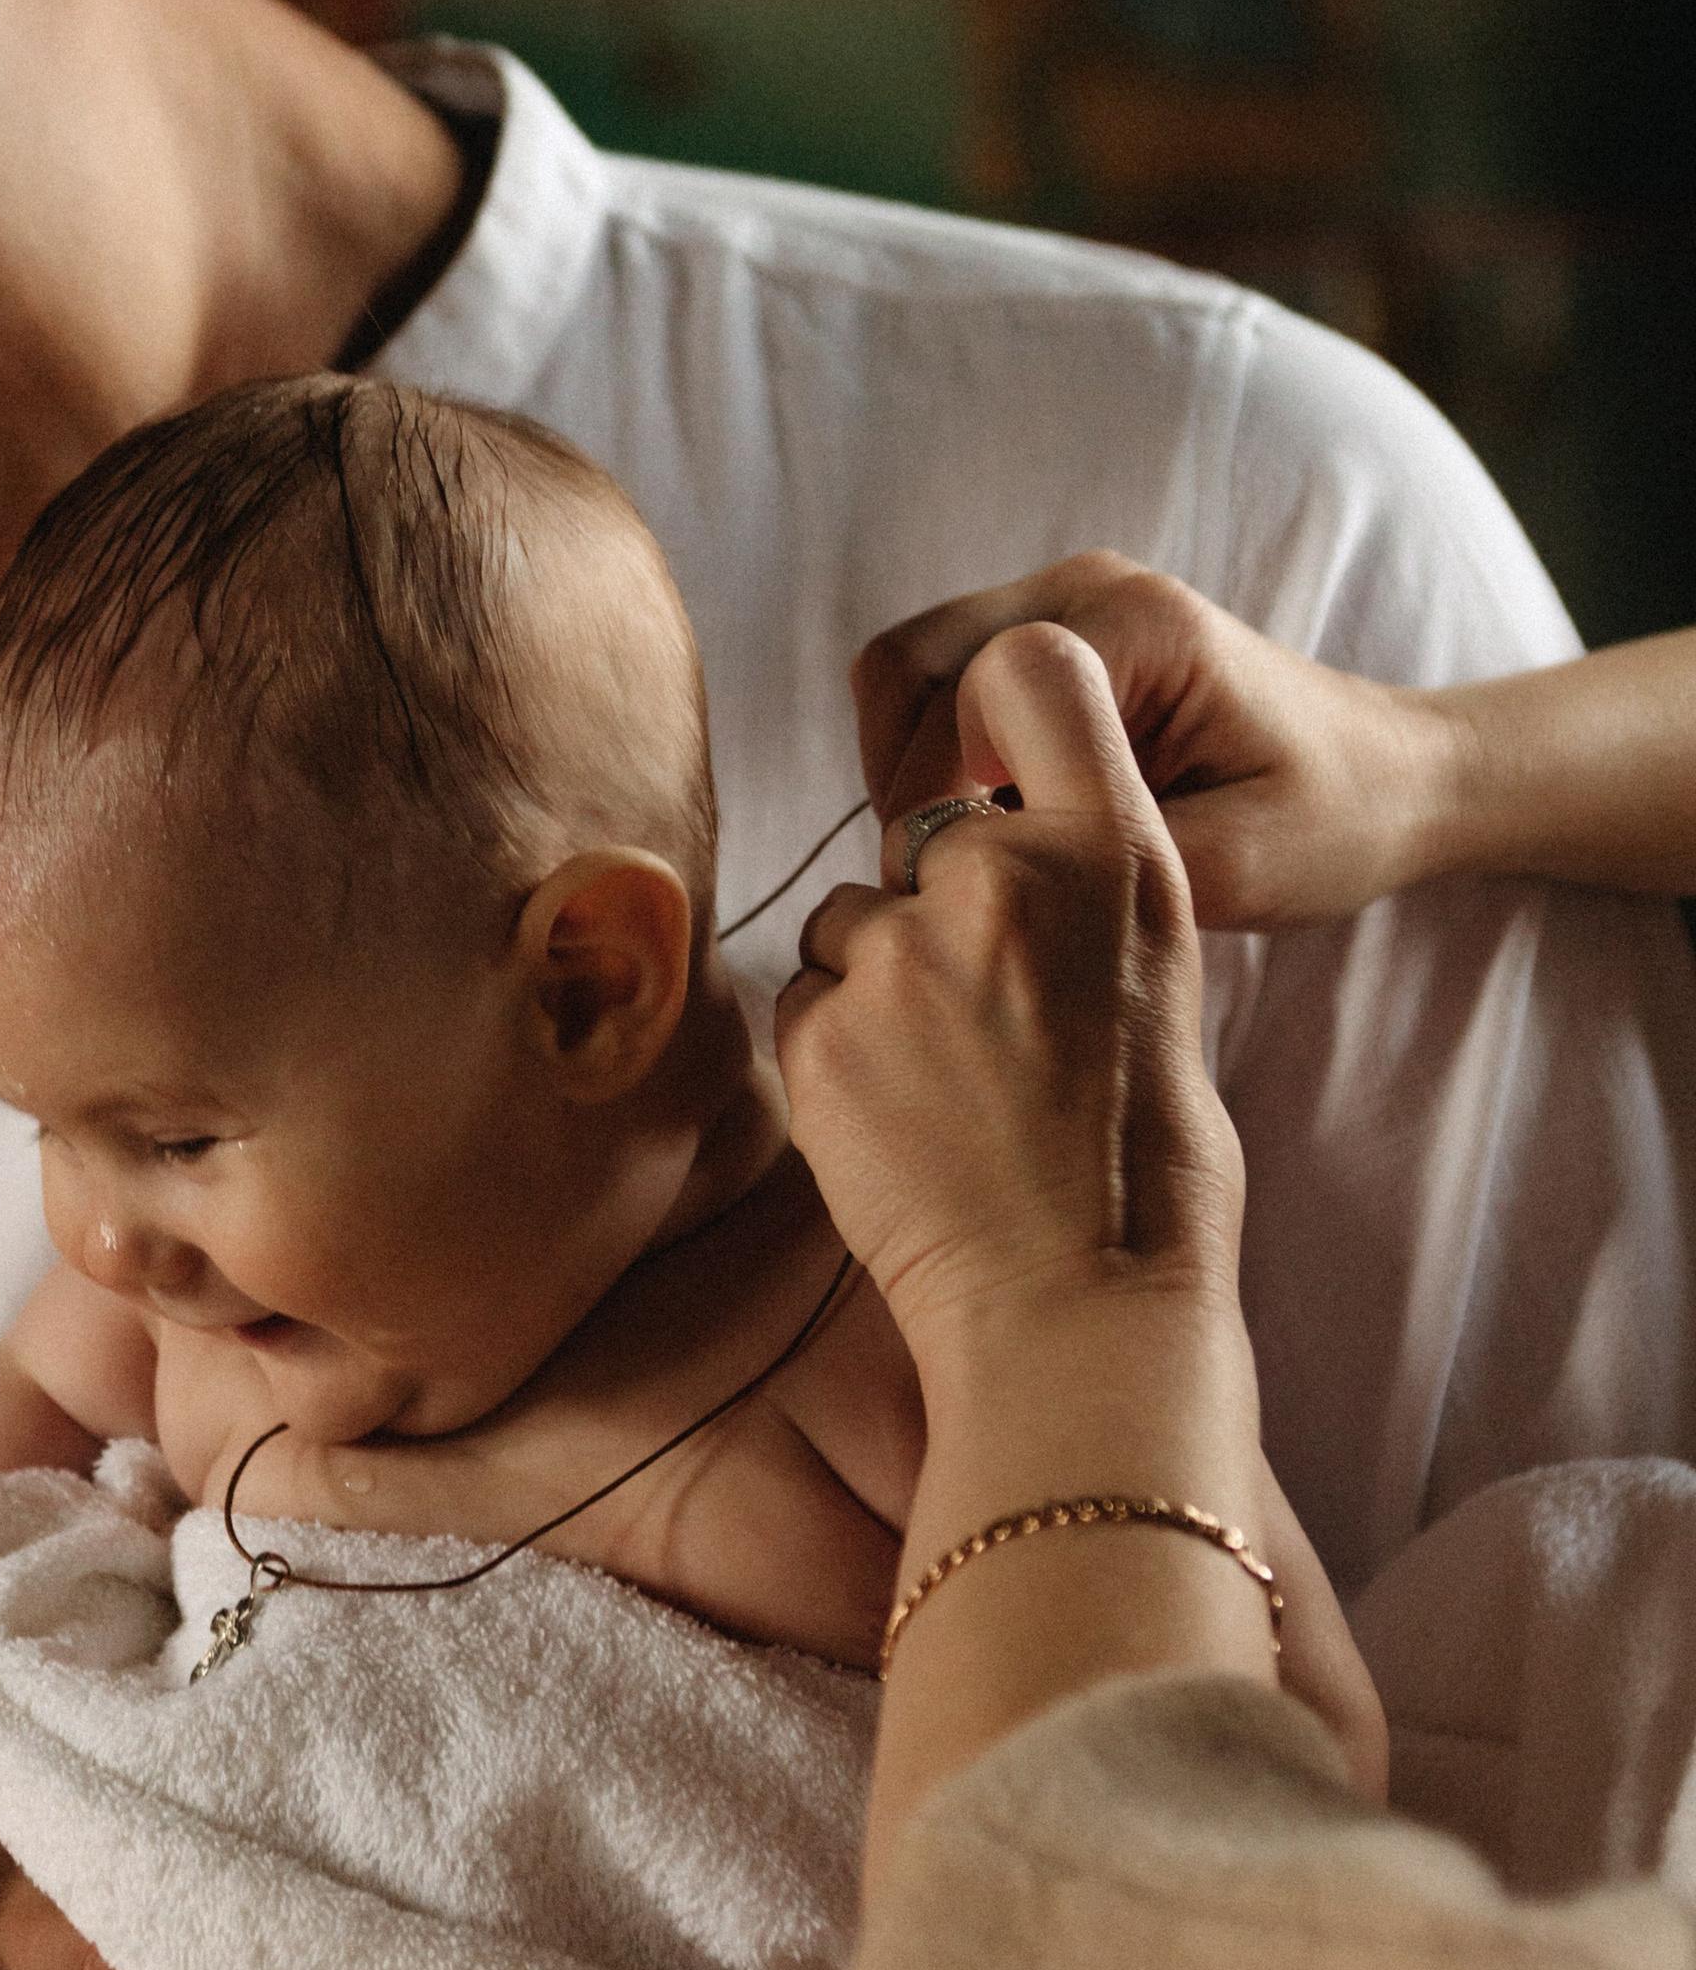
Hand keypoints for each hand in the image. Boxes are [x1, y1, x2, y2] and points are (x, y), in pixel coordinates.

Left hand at [781, 618, 1246, 1360]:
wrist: (1080, 1301)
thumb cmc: (1137, 1161)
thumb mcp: (1162, 976)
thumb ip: (1081, 881)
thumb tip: (995, 838)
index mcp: (1116, 851)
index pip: (1031, 668)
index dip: (994, 704)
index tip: (991, 770)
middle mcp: (1005, 876)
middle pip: (923, 830)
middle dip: (938, 907)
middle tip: (994, 1026)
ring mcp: (904, 953)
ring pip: (851, 922)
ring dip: (882, 987)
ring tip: (955, 1087)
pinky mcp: (822, 1029)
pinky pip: (806, 1002)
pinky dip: (841, 1055)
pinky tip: (908, 1123)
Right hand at [855, 553, 1447, 929]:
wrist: (1390, 779)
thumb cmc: (1329, 821)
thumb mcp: (1227, 868)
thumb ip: (1095, 856)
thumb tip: (972, 867)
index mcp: (1138, 627)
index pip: (964, 688)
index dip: (936, 796)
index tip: (958, 884)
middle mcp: (1085, 588)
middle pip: (907, 664)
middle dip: (901, 779)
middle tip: (935, 879)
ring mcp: (1061, 604)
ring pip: (905, 674)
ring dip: (907, 770)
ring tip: (958, 859)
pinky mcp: (1048, 643)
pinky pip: (937, 691)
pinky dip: (931, 763)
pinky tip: (985, 834)